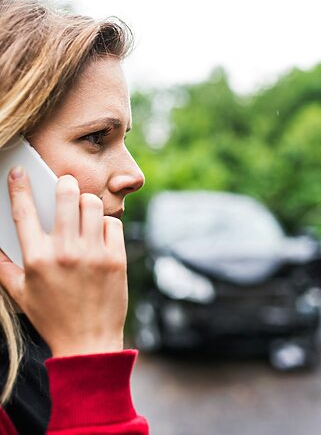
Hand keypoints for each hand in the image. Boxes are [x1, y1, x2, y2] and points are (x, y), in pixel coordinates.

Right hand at [0, 167, 127, 356]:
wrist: (89, 342)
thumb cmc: (52, 317)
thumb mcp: (20, 293)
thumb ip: (3, 266)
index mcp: (37, 258)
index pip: (24, 212)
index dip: (19, 187)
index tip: (20, 172)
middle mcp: (65, 251)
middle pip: (66, 196)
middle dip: (65, 183)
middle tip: (65, 184)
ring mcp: (94, 254)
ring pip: (93, 204)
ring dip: (87, 202)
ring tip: (84, 210)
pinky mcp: (116, 259)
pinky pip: (113, 224)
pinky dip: (106, 224)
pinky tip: (100, 233)